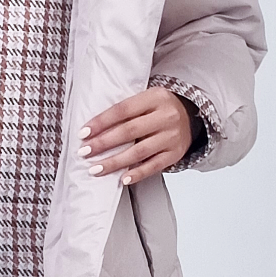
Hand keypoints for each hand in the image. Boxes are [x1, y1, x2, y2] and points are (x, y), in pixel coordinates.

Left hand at [78, 89, 193, 184]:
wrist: (191, 116)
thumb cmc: (160, 108)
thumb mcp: (146, 100)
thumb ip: (126, 110)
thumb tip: (94, 130)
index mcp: (155, 97)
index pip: (123, 110)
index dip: (101, 122)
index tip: (83, 133)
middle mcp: (166, 116)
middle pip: (129, 131)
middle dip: (103, 143)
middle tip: (85, 152)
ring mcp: (172, 136)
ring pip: (139, 152)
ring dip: (115, 162)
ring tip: (95, 169)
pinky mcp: (175, 154)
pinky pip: (154, 166)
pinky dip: (137, 173)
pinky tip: (122, 179)